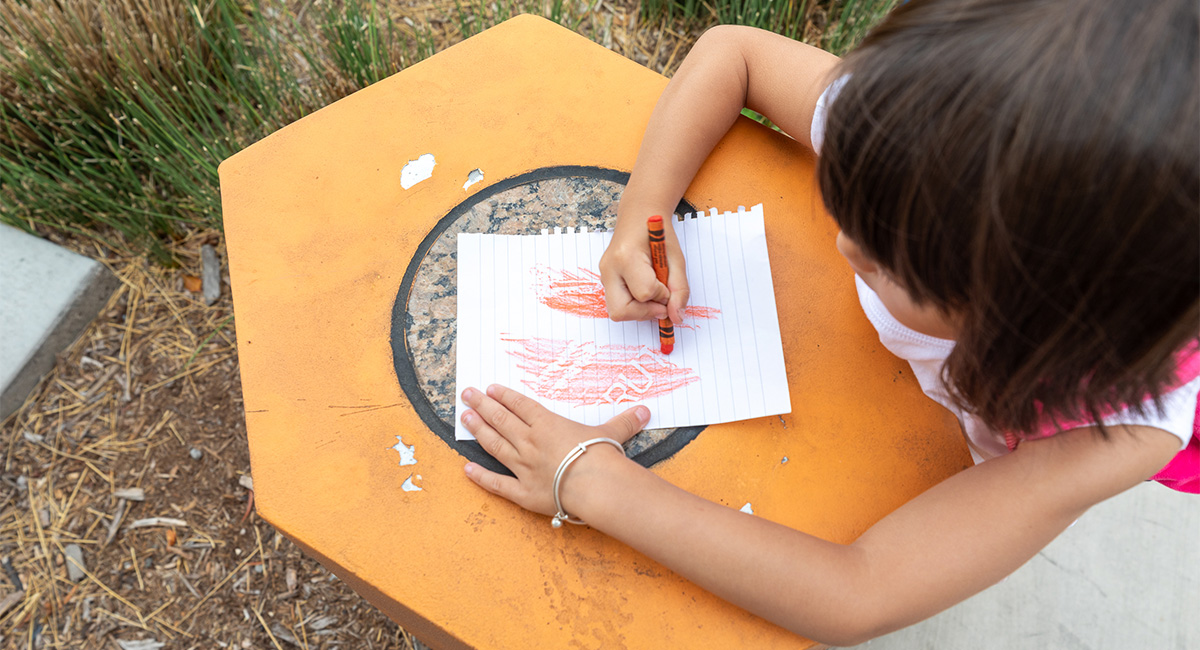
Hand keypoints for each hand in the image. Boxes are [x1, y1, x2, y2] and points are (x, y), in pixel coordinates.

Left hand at [459, 384, 648, 516]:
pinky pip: (497, 483)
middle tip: (466, 394)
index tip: (490, 388)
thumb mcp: (613, 434)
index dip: (504, 396)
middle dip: (482, 406)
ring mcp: (522, 467)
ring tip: (465, 418)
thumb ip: (625, 422)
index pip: (520, 406)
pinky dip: (480, 476)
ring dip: (478, 431)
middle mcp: (529, 442)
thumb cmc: (602, 457)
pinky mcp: (522, 492)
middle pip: (501, 420)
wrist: (596, 487)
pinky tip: (466, 468)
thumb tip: (644, 411)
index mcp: (547, 425)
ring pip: (494, 445)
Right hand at [598, 222, 689, 322]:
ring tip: (653, 293)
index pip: (645, 292)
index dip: (662, 295)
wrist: (639, 216)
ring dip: (640, 310)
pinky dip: (634, 305)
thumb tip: (676, 317)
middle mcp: (609, 268)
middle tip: (661, 305)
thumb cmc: (658, 233)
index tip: (669, 286)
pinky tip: (645, 291)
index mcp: (627, 256)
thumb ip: (679, 290)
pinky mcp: (605, 280)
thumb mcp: (676, 259)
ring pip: (617, 311)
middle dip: (645, 313)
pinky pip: (618, 304)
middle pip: (621, 311)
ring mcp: (604, 275)